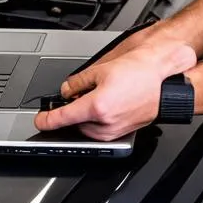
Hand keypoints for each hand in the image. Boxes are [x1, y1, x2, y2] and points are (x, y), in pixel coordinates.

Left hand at [33, 38, 196, 140]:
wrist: (163, 84)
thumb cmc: (139, 75)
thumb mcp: (100, 70)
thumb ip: (77, 82)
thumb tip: (66, 90)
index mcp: (96, 106)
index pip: (62, 117)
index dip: (46, 119)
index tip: (39, 119)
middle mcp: (104, 123)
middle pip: (74, 123)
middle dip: (70, 111)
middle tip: (77, 94)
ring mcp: (113, 131)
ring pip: (86, 128)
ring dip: (83, 116)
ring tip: (97, 95)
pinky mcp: (121, 133)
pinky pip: (99, 130)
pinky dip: (95, 120)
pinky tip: (105, 104)